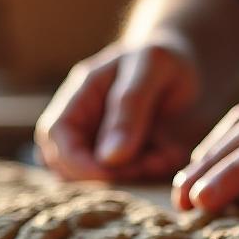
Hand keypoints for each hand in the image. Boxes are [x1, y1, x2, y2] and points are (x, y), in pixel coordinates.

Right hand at [35, 36, 199, 180]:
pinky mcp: (120, 159)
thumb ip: (130, 108)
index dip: (76, 162)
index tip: (111, 174)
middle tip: (146, 165)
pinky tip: (165, 158)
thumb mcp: (151, 68)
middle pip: (65, 164)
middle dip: (103, 176)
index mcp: (80, 94)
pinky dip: (143, 177)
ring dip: (125, 179)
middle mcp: (82, 121)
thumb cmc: (163, 58)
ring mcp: (98, 142)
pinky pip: (123, 180)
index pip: (55, 135)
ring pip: (92, 178)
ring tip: (160, 157)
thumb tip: (110, 158)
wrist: (183, 63)